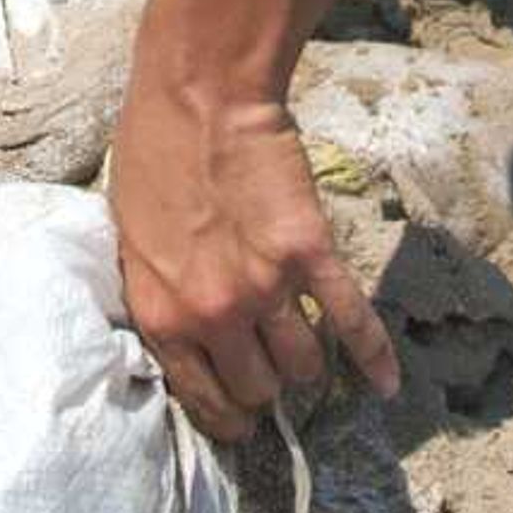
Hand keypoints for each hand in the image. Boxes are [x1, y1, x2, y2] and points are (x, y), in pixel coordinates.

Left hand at [107, 78, 399, 441]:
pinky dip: (373, 357)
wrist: (199, 94)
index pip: (200, 398)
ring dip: (306, 364)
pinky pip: (350, 322)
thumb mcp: (128, 237)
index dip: (226, 415)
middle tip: (270, 371)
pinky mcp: (309, 255)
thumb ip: (155, 294)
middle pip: (257, 390)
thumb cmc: (151, 153)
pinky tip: (385, 384)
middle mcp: (213, 314)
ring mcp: (265, 287)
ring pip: (302, 366)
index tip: (240, 419)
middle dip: (265, 388)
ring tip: (304, 346)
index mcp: (161, 314)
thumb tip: (179, 333)